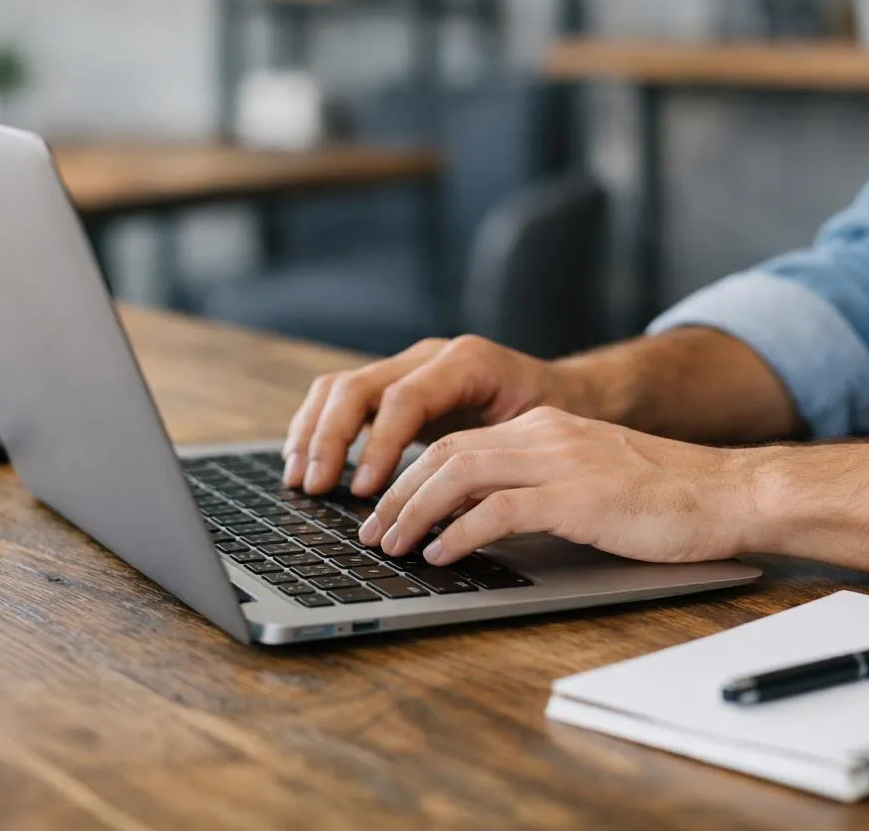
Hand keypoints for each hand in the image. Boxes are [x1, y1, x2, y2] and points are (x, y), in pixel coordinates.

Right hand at [283, 336, 594, 496]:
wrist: (567, 392)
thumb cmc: (556, 419)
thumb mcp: (537, 437)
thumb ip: (495, 461)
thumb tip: (454, 511)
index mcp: (468, 362)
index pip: (404, 397)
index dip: (378, 444)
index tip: (364, 489)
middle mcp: (431, 357)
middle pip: (359, 386)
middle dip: (330, 439)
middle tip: (316, 487)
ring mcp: (408, 367)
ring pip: (341, 388)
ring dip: (313, 433)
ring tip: (301, 480)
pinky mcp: (395, 386)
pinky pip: (343, 399)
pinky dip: (319, 430)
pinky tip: (307, 466)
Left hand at [357, 407, 758, 566]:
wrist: (730, 492)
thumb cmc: (669, 496)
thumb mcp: (593, 477)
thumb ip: (542, 486)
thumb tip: (486, 521)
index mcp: (547, 425)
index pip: (459, 441)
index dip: (412, 474)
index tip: (386, 508)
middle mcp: (546, 433)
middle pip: (446, 453)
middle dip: (398, 493)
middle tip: (373, 532)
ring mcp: (562, 461)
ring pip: (460, 474)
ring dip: (415, 512)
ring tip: (393, 546)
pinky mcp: (579, 497)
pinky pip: (499, 509)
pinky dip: (459, 532)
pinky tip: (442, 554)